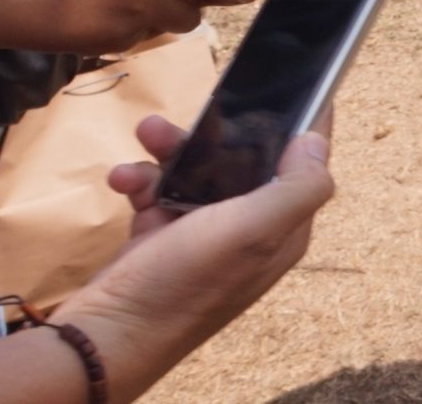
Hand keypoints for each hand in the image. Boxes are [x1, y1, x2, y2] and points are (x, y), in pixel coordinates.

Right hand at [60, 116, 333, 386]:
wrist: (105, 337)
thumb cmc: (186, 282)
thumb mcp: (255, 231)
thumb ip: (297, 186)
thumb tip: (316, 142)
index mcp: (283, 227)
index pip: (305, 164)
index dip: (300, 124)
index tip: (288, 84)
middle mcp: (249, 230)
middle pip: (246, 160)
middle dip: (218, 132)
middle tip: (199, 108)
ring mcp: (202, 235)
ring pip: (198, 171)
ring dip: (171, 149)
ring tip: (146, 133)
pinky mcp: (160, 238)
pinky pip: (158, 192)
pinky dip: (140, 180)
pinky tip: (122, 179)